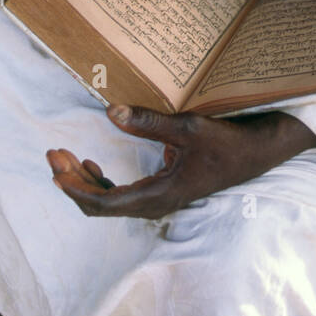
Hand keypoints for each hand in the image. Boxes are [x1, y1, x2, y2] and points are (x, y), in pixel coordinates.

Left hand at [46, 103, 315, 219]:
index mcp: (160, 196)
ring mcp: (160, 197)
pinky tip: (93, 163)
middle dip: (73, 182)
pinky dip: (104, 180)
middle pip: (102, 204)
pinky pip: (123, 192)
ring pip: (110, 199)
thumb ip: (149, 122)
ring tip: (65, 158)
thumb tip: (110, 111)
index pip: (105, 202)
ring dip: (85, 180)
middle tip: (54, 155)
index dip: (76, 188)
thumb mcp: (190, 128)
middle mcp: (156, 203)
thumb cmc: (230, 141)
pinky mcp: (164, 188)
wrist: (261, 150)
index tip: (57, 169)